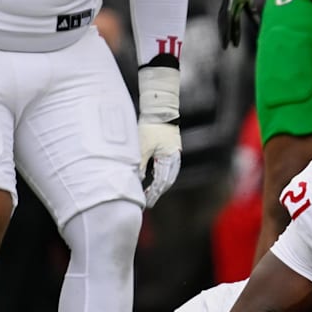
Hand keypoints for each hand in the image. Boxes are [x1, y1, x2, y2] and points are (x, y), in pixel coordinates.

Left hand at [137, 65, 181, 206]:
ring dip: (159, 186)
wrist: (159, 108)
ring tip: (149, 194)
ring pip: (168, 176)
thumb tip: (136, 181)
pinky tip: (152, 180)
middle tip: (147, 202)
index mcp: (170, 158)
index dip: (154, 194)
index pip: (162, 182)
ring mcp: (174, 154)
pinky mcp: (171, 150)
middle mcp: (175, 158)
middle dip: (157, 192)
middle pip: (167, 181)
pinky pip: (167, 168)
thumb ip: (139, 165)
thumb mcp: (142, 147)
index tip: (146, 203)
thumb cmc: (150, 126)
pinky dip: (160, 176)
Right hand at [218, 0, 256, 48]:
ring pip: (234, 13)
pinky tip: (256, 23)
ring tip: (236, 43)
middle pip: (226, 15)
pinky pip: (244, 7)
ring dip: (236, 27)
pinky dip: (250, 16)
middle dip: (226, 31)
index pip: (224, 12)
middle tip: (227, 46)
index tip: (225, 41)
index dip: (224, 28)